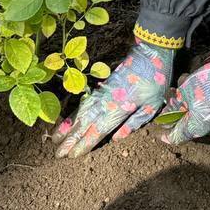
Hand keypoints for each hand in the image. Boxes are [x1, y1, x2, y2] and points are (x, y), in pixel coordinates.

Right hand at [54, 39, 174, 157]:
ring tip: (55, 138)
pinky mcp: (101, 86)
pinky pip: (83, 102)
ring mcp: (101, 93)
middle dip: (69, 139)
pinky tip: (67, 119)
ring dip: (67, 126)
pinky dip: (73, 112)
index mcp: (119, 109)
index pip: (98, 131)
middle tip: (57, 153)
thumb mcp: (152, 105)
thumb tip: (116, 139)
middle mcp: (106, 102)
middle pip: (84, 124)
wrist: (150, 53)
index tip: (72, 155)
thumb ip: (133, 123)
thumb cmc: (155, 81)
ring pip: (80, 113)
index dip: (84, 144)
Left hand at [158, 55, 209, 144]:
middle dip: (177, 109)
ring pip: (199, 114)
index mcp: (197, 129)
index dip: (165, 134)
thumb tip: (166, 115)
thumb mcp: (186, 92)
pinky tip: (198, 83)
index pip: (176, 137)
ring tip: (183, 83)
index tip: (158, 129)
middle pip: (187, 124)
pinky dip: (201, 100)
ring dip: (189, 101)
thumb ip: (174, 105)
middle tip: (171, 95)